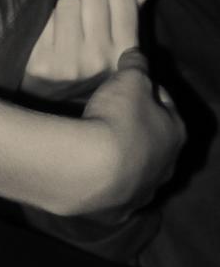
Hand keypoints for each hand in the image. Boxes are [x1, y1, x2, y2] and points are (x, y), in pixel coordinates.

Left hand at [23, 0, 155, 100]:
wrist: (52, 99)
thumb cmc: (88, 56)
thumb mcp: (118, 34)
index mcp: (126, 53)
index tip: (102, 13)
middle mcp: (103, 60)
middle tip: (81, 20)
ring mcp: (74, 64)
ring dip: (65, 8)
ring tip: (66, 29)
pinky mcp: (45, 65)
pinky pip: (48, 15)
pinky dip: (48, 20)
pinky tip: (51, 39)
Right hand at [57, 50, 183, 217]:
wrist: (91, 169)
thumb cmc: (118, 119)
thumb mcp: (130, 79)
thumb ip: (136, 66)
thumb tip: (137, 55)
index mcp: (175, 134)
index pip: (166, 102)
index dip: (147, 88)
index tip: (129, 80)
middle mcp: (166, 167)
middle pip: (153, 139)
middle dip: (138, 126)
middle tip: (112, 111)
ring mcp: (143, 192)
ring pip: (137, 169)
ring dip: (124, 156)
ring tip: (97, 140)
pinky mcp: (118, 211)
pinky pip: (114, 191)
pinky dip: (106, 180)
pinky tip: (91, 169)